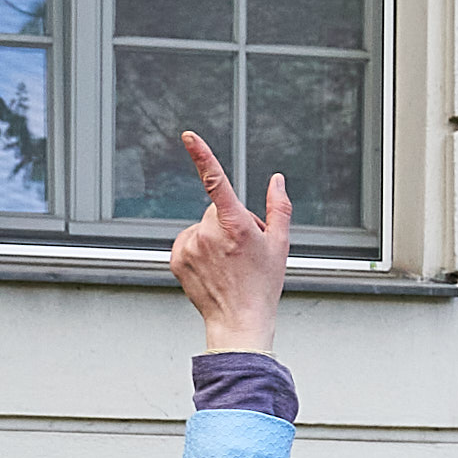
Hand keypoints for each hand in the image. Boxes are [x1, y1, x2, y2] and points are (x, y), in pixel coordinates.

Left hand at [168, 131, 290, 352]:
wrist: (239, 320)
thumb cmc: (262, 285)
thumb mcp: (280, 244)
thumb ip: (279, 207)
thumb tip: (277, 180)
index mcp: (235, 225)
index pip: (216, 181)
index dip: (202, 155)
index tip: (189, 137)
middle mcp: (209, 233)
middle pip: (216, 209)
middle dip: (229, 221)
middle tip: (244, 248)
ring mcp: (190, 246)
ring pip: (202, 226)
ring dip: (213, 236)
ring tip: (229, 262)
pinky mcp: (177, 258)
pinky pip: (188, 240)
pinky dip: (199, 249)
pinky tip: (213, 267)